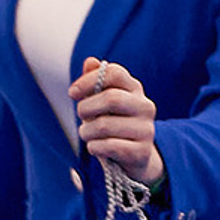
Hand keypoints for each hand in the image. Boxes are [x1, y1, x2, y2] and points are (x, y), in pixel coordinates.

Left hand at [72, 55, 165, 188]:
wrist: (133, 157)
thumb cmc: (112, 124)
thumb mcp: (100, 101)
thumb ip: (94, 82)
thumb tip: (90, 62)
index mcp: (134, 88)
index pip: (114, 73)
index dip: (88, 80)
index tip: (72, 93)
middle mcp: (145, 106)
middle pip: (112, 98)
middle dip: (86, 108)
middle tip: (81, 117)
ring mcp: (147, 130)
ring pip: (105, 125)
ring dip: (86, 132)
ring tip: (87, 135)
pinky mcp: (142, 152)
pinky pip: (110, 146)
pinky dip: (94, 147)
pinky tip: (95, 147)